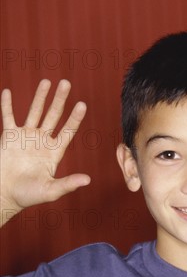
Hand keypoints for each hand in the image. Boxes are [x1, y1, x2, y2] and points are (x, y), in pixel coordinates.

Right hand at [1, 79, 90, 225]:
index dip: (74, 118)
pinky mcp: (8, 137)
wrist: (4, 195)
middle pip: (53, 115)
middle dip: (59, 99)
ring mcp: (25, 137)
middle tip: (66, 83)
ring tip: (46, 81)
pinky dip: (6, 105)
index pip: (67, 131)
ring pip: (34, 111)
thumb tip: (88, 180)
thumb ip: (68, 184)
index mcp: (54, 152)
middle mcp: (41, 141)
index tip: (82, 104)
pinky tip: (7, 91)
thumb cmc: (28, 195)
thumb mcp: (51, 191)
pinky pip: (8, 117)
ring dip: (40, 97)